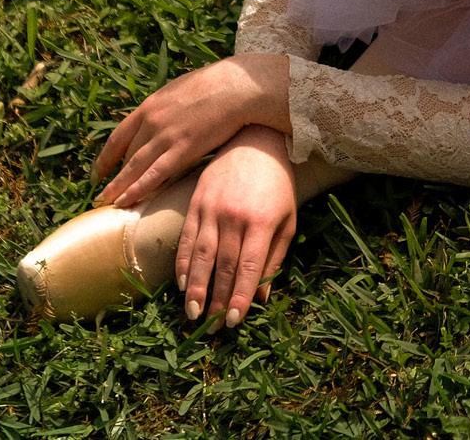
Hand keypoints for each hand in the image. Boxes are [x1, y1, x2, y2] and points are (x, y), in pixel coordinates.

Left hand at [94, 55, 288, 207]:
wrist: (236, 87)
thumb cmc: (217, 84)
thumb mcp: (181, 89)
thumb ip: (168, 105)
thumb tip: (167, 113)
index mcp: (150, 105)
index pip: (119, 136)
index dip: (106, 157)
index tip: (98, 171)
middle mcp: (151, 122)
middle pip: (126, 154)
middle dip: (113, 176)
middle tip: (102, 194)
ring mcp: (165, 136)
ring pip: (134, 167)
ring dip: (119, 187)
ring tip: (107, 203)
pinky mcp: (183, 149)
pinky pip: (154, 174)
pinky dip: (137, 189)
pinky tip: (127, 201)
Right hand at [176, 124, 297, 329]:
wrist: (255, 142)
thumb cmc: (278, 185)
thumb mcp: (286, 220)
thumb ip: (273, 257)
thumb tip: (260, 297)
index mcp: (260, 221)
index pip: (248, 267)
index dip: (239, 296)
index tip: (234, 321)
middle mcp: (233, 216)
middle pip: (222, 266)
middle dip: (217, 299)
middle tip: (212, 327)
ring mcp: (212, 208)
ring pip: (201, 255)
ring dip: (196, 287)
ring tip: (193, 313)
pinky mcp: (196, 201)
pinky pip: (187, 238)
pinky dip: (184, 263)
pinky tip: (183, 283)